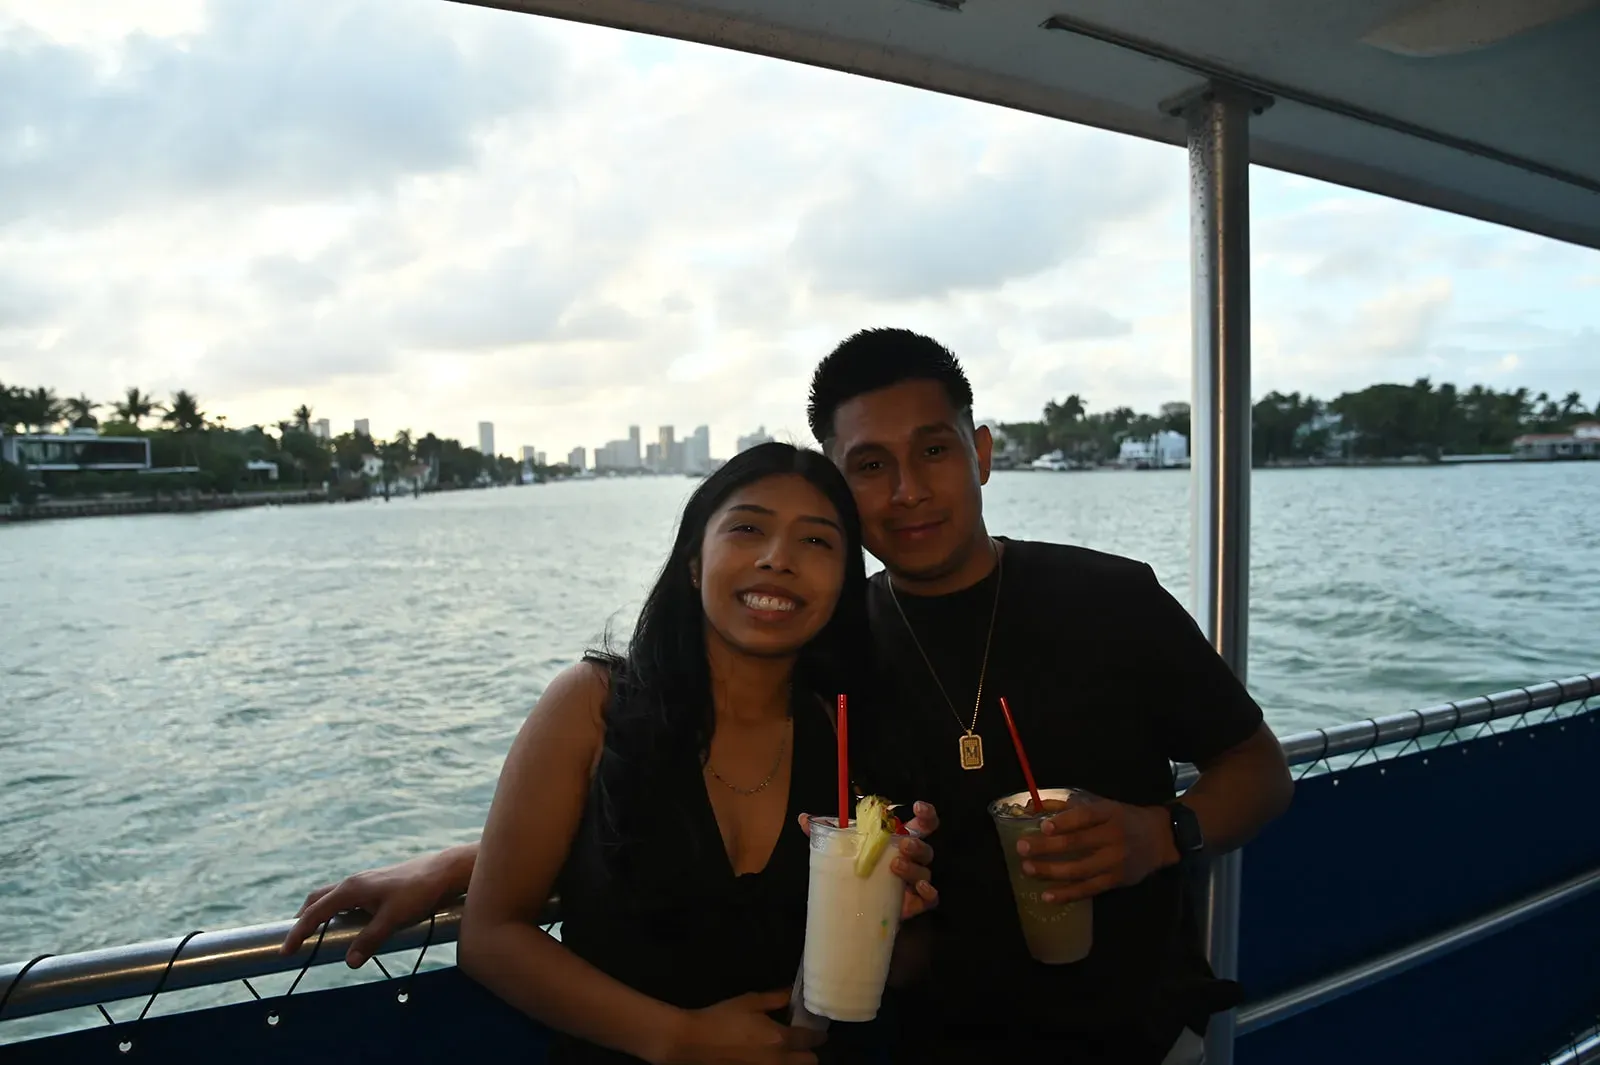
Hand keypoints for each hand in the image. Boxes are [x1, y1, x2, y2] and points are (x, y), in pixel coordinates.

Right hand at [280, 845, 472, 966]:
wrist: (445, 871)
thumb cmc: (419, 892)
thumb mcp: (393, 919)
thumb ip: (370, 940)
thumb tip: (349, 962)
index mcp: (351, 889)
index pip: (315, 912)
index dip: (298, 932)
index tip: (285, 951)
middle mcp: (354, 883)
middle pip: (317, 900)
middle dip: (303, 920)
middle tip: (294, 942)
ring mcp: (366, 882)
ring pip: (332, 897)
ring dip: (319, 914)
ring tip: (314, 935)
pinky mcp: (377, 886)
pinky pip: (347, 898)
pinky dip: (337, 911)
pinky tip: (346, 924)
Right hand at [665, 989, 822, 1064]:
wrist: (694, 1042)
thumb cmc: (723, 1018)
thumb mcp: (750, 1001)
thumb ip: (775, 998)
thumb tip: (792, 993)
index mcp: (781, 1039)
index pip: (812, 1039)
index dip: (818, 1033)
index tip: (817, 1028)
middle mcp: (779, 1061)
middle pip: (810, 1062)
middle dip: (809, 1051)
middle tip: (801, 1039)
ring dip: (795, 1061)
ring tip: (785, 1048)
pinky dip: (778, 1064)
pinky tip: (768, 1054)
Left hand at [798, 801, 939, 919]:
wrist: (855, 905)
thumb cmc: (855, 868)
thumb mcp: (841, 849)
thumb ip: (825, 833)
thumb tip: (804, 818)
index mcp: (898, 840)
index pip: (920, 823)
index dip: (925, 813)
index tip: (918, 807)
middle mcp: (910, 858)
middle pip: (925, 847)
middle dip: (917, 844)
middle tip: (902, 844)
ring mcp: (913, 881)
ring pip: (925, 871)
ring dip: (914, 867)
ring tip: (895, 865)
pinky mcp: (914, 903)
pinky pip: (930, 898)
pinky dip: (929, 892)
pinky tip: (918, 888)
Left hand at [1017, 797, 1175, 903]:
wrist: (1160, 839)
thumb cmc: (1123, 819)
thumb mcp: (1102, 805)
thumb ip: (1068, 806)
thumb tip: (1034, 806)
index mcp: (1109, 813)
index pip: (1085, 816)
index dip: (1064, 822)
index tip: (1043, 826)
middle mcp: (1113, 837)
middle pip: (1077, 843)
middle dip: (1047, 847)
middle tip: (1022, 848)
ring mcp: (1115, 861)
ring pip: (1080, 869)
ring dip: (1051, 871)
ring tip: (1028, 869)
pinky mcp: (1116, 880)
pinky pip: (1088, 889)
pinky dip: (1067, 894)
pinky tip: (1047, 896)